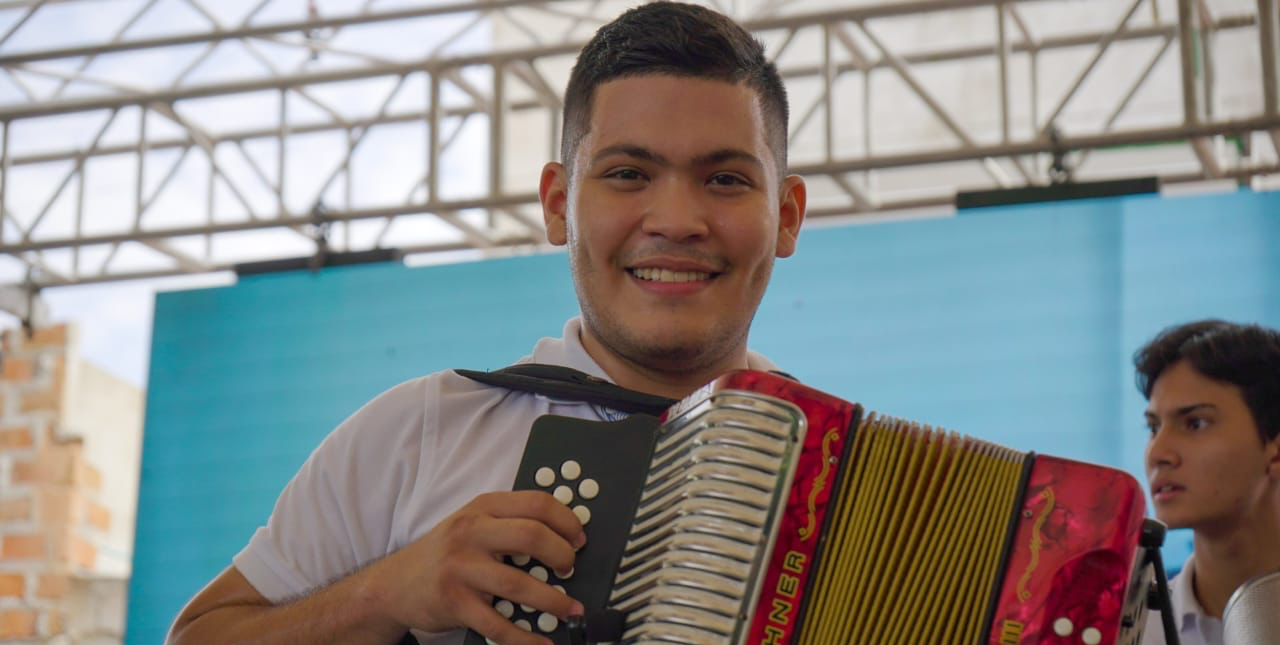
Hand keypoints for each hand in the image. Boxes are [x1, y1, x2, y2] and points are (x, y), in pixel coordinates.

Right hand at [366, 491, 586, 644]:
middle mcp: (470, 533)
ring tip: (571, 609)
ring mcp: (460, 568)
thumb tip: (562, 534)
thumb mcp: (472, 523)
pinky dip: (524, 638)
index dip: (567, 520)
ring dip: (553, 601)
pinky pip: (496, 624)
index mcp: (482, 508)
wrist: (395, 584)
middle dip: (562, 555)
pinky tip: (542, 643)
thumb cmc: (444, 554)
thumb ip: (508, 522)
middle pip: (531, 536)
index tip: (579, 538)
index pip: (536, 503)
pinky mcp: (454, 602)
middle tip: (571, 569)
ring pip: (518, 584)